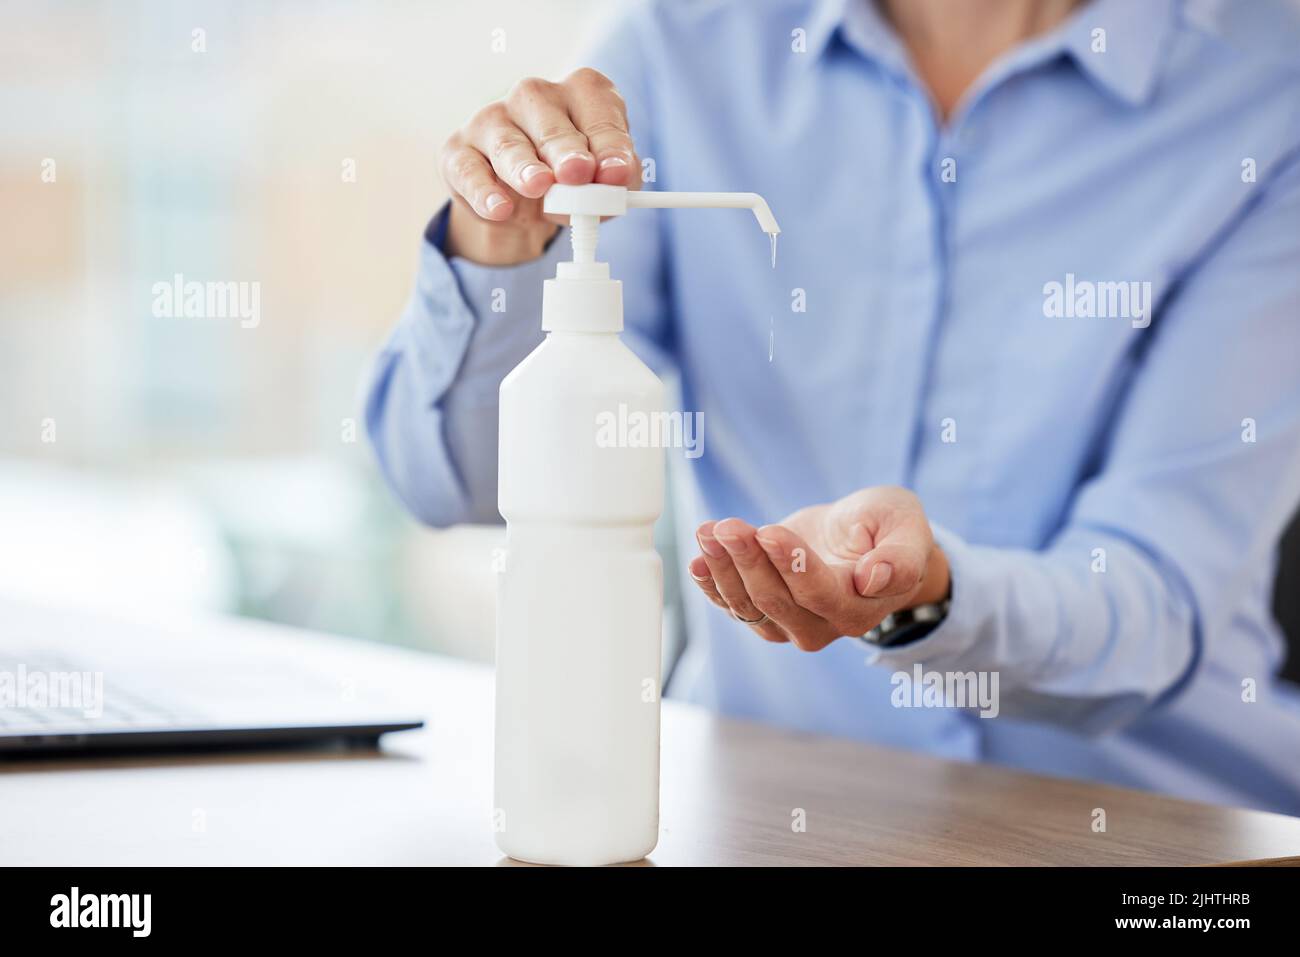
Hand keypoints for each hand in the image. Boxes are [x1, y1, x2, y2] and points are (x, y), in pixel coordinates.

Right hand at [439, 67, 640, 264]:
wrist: (519, 201)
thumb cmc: (570, 180)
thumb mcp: (603, 182)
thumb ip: (616, 181)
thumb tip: (614, 183)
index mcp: (579, 92)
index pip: (599, 114)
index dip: (610, 146)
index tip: (617, 174)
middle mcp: (533, 96)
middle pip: (551, 124)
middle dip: (566, 151)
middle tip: (578, 172)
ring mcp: (492, 120)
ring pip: (508, 144)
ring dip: (524, 167)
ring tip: (538, 186)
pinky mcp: (459, 151)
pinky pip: (469, 171)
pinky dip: (484, 192)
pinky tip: (500, 209)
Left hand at [688, 486, 949, 650]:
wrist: (864, 538)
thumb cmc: (888, 528)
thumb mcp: (906, 527)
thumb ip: (901, 556)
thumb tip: (875, 579)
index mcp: (861, 607)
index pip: (820, 594)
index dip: (792, 566)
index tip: (769, 532)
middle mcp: (824, 626)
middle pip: (776, 600)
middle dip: (748, 561)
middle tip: (727, 526)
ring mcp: (789, 624)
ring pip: (748, 605)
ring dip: (723, 569)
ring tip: (708, 532)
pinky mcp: (764, 613)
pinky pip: (732, 605)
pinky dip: (711, 584)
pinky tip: (698, 561)